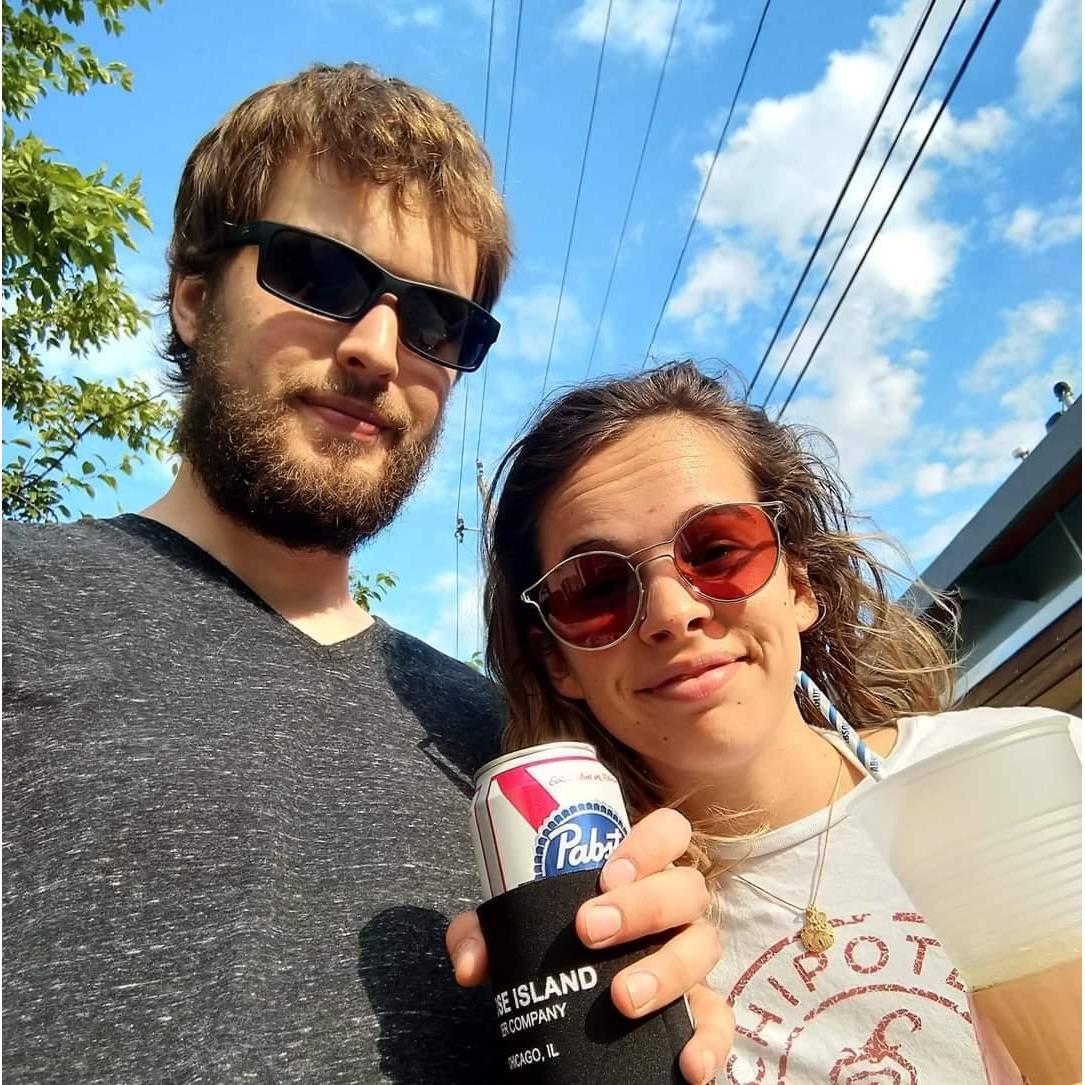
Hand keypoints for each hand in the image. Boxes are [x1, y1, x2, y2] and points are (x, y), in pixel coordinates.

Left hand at [447, 808, 731, 1083]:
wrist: (586, 1003)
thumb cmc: (559, 941)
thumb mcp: (521, 929)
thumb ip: (488, 933)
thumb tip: (469, 963)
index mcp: (641, 872)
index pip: (669, 832)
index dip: (648, 844)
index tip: (605, 874)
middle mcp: (676, 909)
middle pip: (686, 888)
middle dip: (642, 906)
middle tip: (590, 931)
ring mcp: (692, 956)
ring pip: (704, 946)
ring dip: (668, 970)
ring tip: (623, 999)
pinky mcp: (702, 1009)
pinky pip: (720, 1021)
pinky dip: (710, 1041)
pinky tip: (688, 1063)